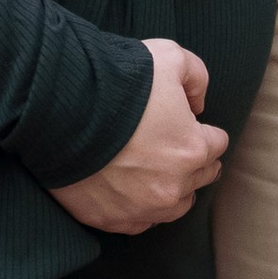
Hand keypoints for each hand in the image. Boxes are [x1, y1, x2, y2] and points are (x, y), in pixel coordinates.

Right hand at [51, 41, 228, 233]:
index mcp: (192, 149)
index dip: (203, 129)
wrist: (60, 109)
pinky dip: (139, 207)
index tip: (189, 123)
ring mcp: (141, 208)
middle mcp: (172, 186)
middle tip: (173, 143)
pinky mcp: (111, 219)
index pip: (217, 144)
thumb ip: (196, 77)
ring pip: (174, 206)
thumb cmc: (117, 81)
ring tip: (157, 171)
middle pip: (200, 177)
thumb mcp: (169, 56)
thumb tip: (197, 104)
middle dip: (193, 159)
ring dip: (172, 188)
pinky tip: (131, 189)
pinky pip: (138, 222)